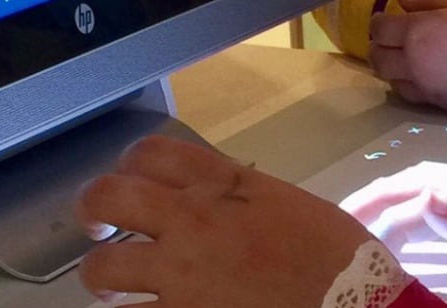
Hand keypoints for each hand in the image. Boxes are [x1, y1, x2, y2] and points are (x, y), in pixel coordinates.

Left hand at [78, 135, 372, 307]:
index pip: (152, 153)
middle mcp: (191, 220)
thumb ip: (240, 198)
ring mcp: (180, 275)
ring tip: (113, 291)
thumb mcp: (286, 203)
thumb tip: (215, 205)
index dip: (129, 165)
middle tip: (96, 229)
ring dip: (102, 280)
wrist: (355, 302)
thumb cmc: (336, 255)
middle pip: (109, 197)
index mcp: (223, 185)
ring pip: (102, 270)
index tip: (131, 182)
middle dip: (91, 210)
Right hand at [341, 123, 446, 259]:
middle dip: (369, 201)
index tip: (332, 230)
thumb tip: (422, 203)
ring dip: (392, 196)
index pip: (406, 199)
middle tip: (336, 223)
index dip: (368, 214)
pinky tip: (432, 208)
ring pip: (426, 183)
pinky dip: (421, 196)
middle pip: (408, 184)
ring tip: (371, 214)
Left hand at [370, 0, 446, 114]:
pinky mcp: (444, 107)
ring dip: (392, 69)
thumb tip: (404, 2)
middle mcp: (416, 64)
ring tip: (403, 57)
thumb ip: (431, 1)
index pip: (382, 29)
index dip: (379, 23)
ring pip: (394, 82)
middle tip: (387, 38)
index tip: (384, 19)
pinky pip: (415, 97)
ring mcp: (429, 89)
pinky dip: (410, 85)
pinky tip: (424, 75)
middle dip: (379, 47)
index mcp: (419, 32)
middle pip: (380, 59)